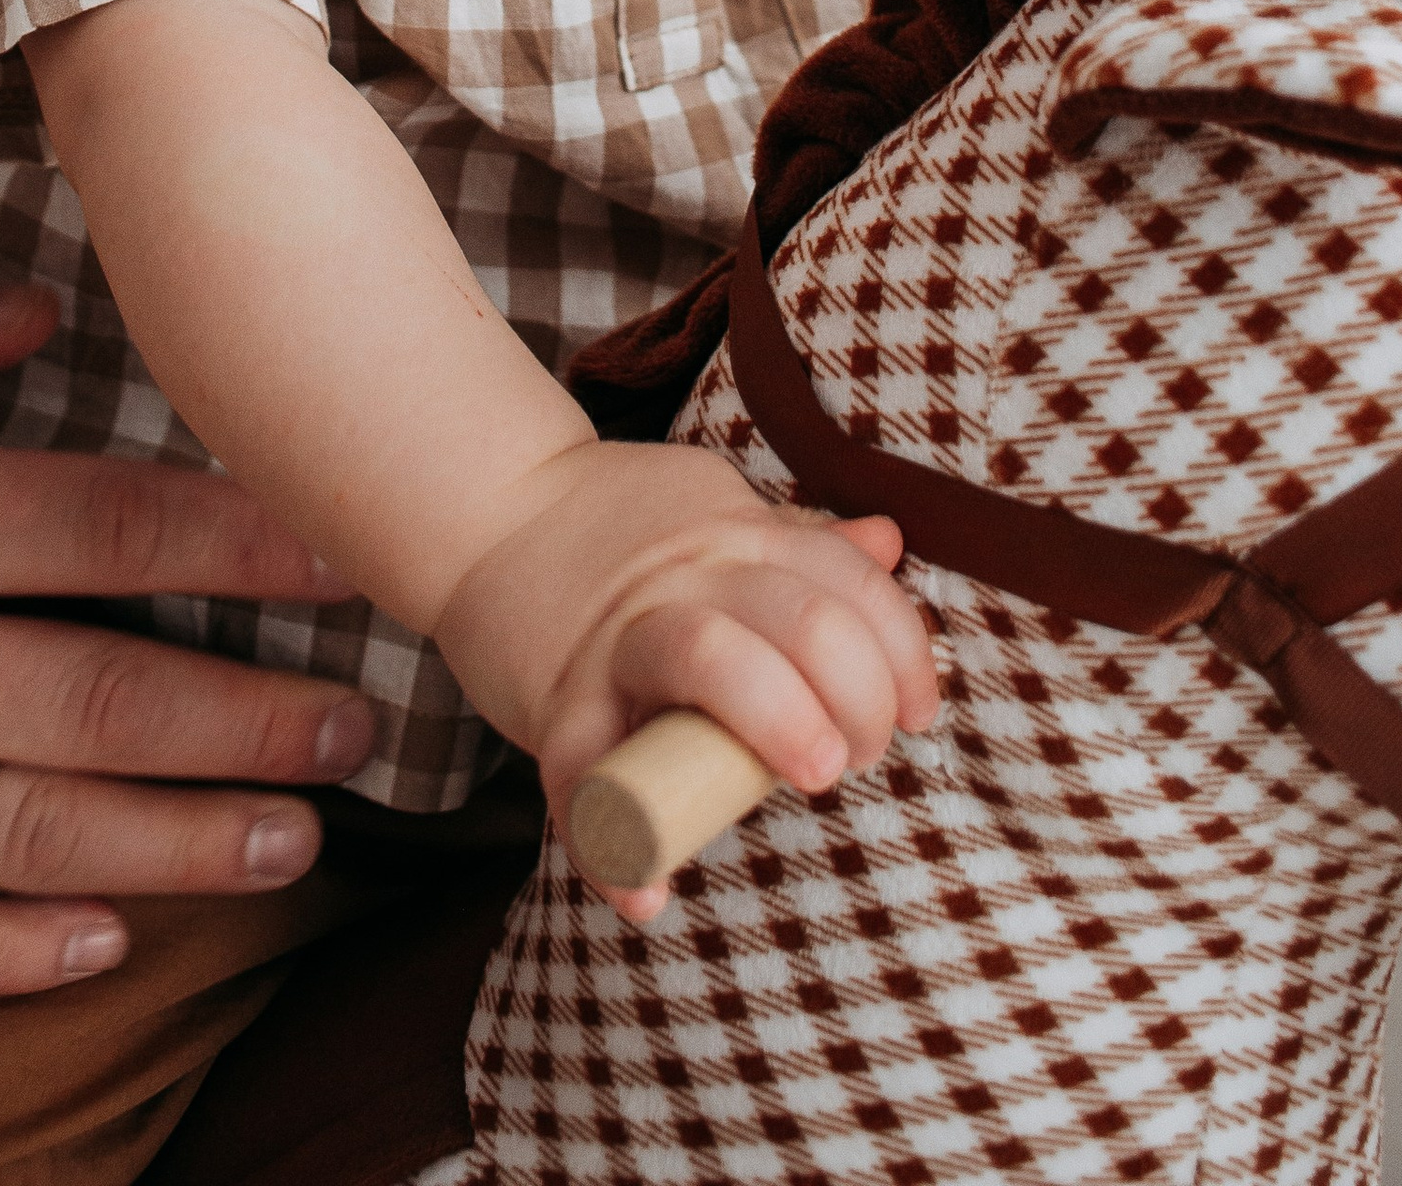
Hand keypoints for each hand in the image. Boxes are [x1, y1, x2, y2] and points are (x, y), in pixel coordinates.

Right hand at [0, 261, 377, 995]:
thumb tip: (43, 303)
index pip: (105, 528)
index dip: (241, 539)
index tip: (346, 543)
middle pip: (105, 697)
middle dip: (252, 713)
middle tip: (365, 723)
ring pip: (34, 836)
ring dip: (180, 844)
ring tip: (294, 837)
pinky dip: (7, 959)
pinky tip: (102, 951)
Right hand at [436, 438, 939, 915]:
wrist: (485, 508)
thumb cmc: (618, 533)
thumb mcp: (713, 514)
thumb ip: (796, 540)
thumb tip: (888, 542)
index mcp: (736, 534)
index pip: (851, 584)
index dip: (904, 653)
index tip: (916, 712)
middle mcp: (685, 576)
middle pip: (802, 619)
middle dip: (859, 699)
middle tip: (856, 755)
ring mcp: (618, 637)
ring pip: (708, 656)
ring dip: (777, 722)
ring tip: (812, 778)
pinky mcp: (555, 701)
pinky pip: (585, 774)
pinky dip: (616, 848)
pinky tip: (651, 893)